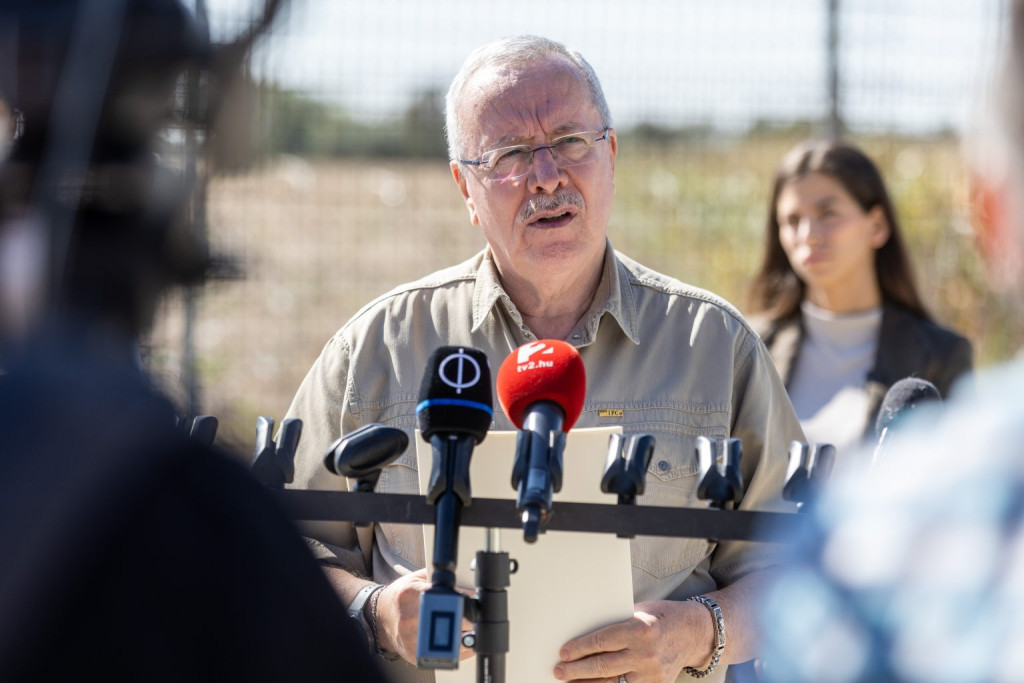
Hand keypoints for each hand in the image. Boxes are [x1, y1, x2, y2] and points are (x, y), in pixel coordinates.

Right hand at [373, 568, 474, 664]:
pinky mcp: (412, 654)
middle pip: (447, 621)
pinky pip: (442, 656)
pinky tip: (458, 642)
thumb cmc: (401, 596)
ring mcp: (410, 638)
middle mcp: (409, 617)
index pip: (443, 598)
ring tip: (466, 630)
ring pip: (447, 643)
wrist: (380, 615)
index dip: (463, 602)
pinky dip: (456, 651)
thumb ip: (438, 577)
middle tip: (473, 617)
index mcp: (411, 593)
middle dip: (467, 621)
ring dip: (463, 638)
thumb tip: (465, 579)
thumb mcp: (417, 578)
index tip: (473, 602)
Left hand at [553, 600, 712, 682]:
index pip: (601, 642)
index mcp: (640, 629)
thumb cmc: (662, 617)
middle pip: (602, 666)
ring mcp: (652, 674)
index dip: (579, 648)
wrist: (695, 632)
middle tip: (559, 671)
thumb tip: (585, 635)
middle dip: (576, 670)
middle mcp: (646, 654)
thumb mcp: (639, 611)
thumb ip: (616, 624)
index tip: (564, 653)